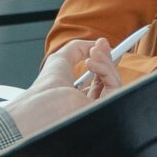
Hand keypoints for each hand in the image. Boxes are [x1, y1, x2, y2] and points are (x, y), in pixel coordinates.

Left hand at [5, 39, 122, 137]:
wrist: (40, 106)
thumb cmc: (44, 89)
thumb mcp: (60, 60)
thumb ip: (77, 48)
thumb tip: (96, 44)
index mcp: (77, 101)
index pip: (97, 82)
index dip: (100, 63)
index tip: (100, 46)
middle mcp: (89, 108)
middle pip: (109, 81)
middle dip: (107, 59)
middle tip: (101, 44)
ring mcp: (98, 111)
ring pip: (115, 83)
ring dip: (106, 62)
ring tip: (92, 53)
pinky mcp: (106, 112)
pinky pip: (116, 87)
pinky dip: (107, 70)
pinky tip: (91, 63)